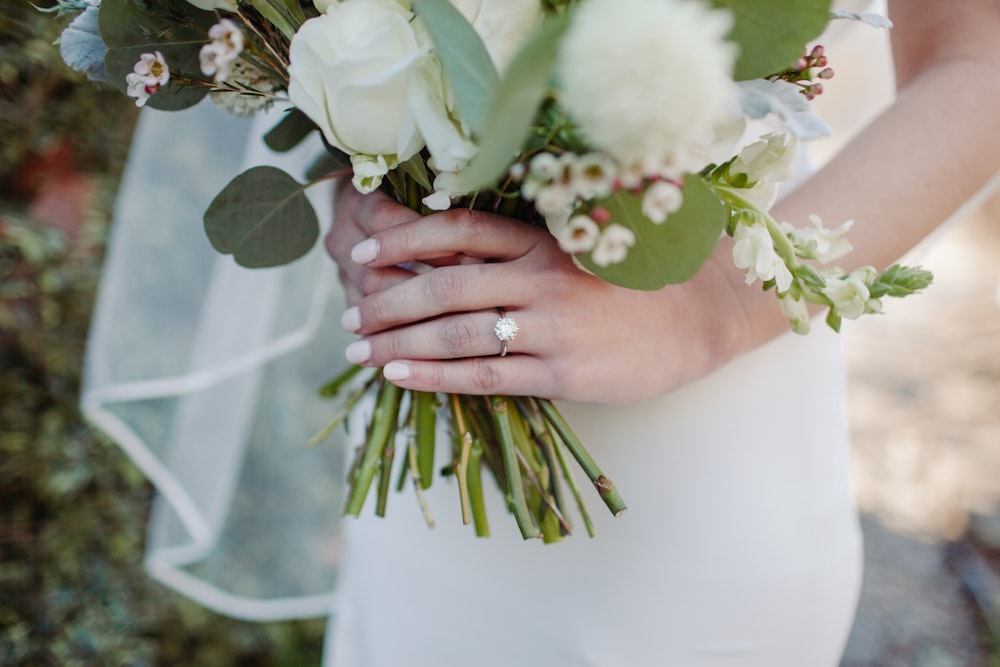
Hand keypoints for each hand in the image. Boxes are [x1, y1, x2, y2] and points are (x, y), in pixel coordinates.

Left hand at [326, 188, 757, 403]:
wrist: (704, 314)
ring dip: (397, 340)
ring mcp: (550, 324)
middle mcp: (540, 275)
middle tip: (350, 316)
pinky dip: (434, 374)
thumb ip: (527, 249)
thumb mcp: (585, 244)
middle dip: (387, 300)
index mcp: (544, 238)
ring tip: (359, 351)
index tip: (365, 255)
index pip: (458, 230)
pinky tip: (399, 375)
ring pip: (454, 330)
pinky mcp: (561, 370)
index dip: (405, 239)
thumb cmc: (641, 279)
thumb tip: (459, 259)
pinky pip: (482, 374)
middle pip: (443, 283)